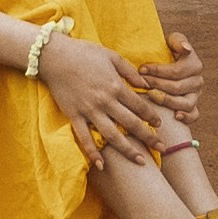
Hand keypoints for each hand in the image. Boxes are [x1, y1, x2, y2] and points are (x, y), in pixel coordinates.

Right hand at [36, 35, 182, 161]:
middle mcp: (105, 101)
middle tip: (162, 149)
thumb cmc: (84, 53)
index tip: (159, 125)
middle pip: (131, 124)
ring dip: (128, 150)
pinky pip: (85, 138)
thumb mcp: (111, 56)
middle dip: (149, 137)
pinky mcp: (74, 116)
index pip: (139, 106)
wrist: (54, 56)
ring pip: (112, 135)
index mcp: (115, 86)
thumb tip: (146, 85)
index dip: (151, 117)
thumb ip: (130, 71)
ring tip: (141, 161)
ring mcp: (89, 111)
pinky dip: (93, 153)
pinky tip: (102, 166)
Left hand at [149, 36, 206, 131]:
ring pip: (186, 103)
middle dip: (157, 84)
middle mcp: (197, 80)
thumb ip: (178, 41)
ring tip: (152, 96)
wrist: (166, 63)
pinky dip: (186, 117)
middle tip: (142, 82)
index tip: (141, 69)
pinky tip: (175, 116)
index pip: (177, 71)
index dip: (158, 71)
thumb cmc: (167, 51)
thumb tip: (185, 49)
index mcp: (194, 64)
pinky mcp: (193, 107)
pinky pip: (194, 115)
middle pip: (178, 87)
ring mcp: (196, 95)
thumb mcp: (172, 41)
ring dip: (167, 101)